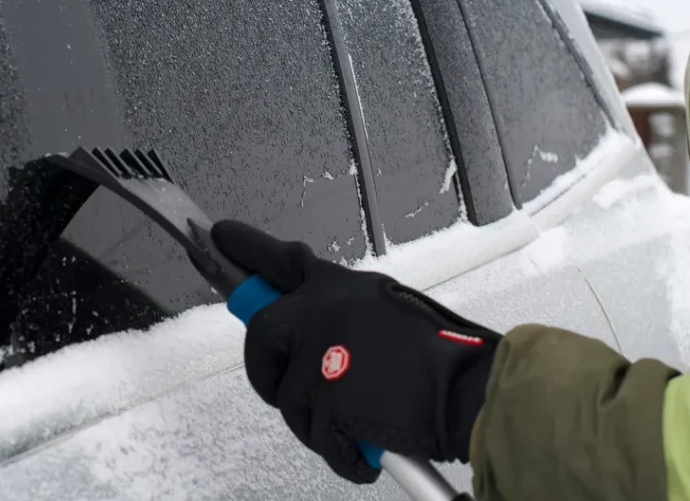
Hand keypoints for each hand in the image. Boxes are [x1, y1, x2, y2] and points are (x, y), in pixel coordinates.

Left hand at [212, 220, 501, 483]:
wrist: (470, 389)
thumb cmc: (441, 354)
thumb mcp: (386, 307)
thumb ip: (341, 310)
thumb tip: (310, 321)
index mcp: (339, 287)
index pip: (281, 259)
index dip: (246, 248)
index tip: (219, 237)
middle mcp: (321, 311)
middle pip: (261, 333)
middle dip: (265, 367)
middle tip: (285, 384)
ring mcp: (319, 355)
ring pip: (287, 396)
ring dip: (316, 418)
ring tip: (358, 416)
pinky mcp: (325, 398)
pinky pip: (315, 437)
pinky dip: (341, 453)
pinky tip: (366, 444)